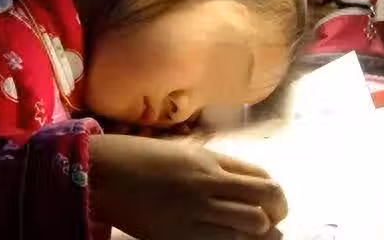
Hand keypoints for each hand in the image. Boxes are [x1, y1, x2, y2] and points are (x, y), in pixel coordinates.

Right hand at [89, 135, 286, 239]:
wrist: (106, 174)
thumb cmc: (143, 158)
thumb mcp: (185, 152)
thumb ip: (218, 166)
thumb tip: (248, 185)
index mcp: (210, 161)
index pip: (262, 178)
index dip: (275, 193)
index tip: (274, 202)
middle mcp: (208, 184)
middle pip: (266, 201)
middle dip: (277, 213)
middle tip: (272, 220)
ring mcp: (196, 212)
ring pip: (251, 227)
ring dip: (259, 231)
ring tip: (253, 232)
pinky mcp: (181, 236)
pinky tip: (229, 238)